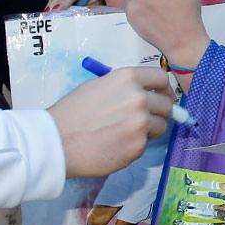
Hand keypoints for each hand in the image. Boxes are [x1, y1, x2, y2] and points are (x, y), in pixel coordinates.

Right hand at [50, 66, 172, 176]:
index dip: (163, 88)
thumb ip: (124, 88)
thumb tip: (145, 94)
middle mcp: (139, 98)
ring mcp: (141, 123)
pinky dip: (137, 144)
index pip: (161, 78)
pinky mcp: (138, 146)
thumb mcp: (97, 86)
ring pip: (161, 125)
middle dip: (160, 111)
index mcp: (128, 78)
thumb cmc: (72, 112)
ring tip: (128, 132)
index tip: (161, 96)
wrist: (58, 141)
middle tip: (148, 117)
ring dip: (151, 129)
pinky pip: (146, 143)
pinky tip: (118, 144)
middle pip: (166, 104)